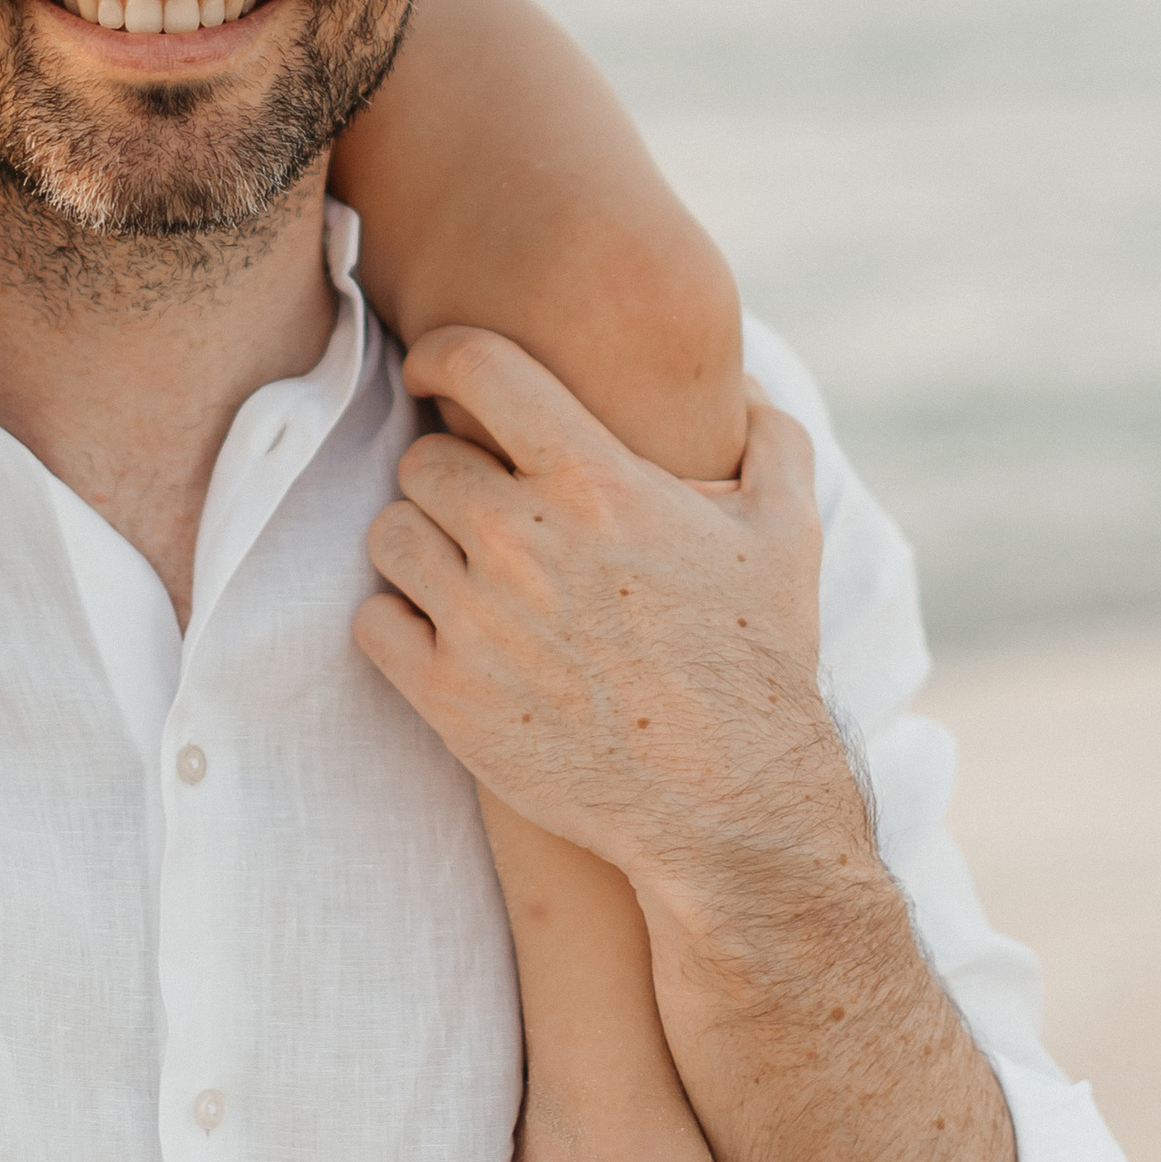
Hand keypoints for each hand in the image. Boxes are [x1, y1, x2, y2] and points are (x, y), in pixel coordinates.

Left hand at [356, 333, 845, 916]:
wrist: (731, 805)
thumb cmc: (759, 660)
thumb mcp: (788, 533)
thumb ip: (771, 439)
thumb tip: (749, 385)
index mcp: (597, 481)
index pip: (476, 366)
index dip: (443, 355)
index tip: (438, 374)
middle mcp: (525, 540)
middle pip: (421, 459)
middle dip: (449, 473)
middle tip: (482, 505)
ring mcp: (479, 620)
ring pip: (388, 534)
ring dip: (419, 544)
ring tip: (463, 569)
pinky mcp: (447, 696)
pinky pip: (372, 620)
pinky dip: (399, 622)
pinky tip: (444, 631)